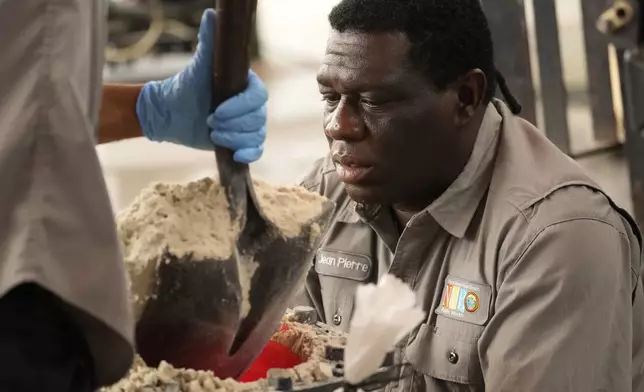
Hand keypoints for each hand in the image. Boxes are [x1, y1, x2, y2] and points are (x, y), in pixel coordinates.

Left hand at [136, 9, 267, 163]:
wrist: (171, 113)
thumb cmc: (185, 87)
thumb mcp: (198, 66)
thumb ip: (208, 42)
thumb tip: (211, 15)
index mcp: (246, 86)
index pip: (258, 97)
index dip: (240, 106)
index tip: (217, 110)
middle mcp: (250, 105)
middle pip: (258, 118)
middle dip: (234, 124)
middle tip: (211, 122)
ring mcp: (247, 124)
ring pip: (256, 135)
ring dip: (234, 137)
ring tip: (213, 133)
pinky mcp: (242, 142)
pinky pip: (256, 150)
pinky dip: (248, 153)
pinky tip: (236, 154)